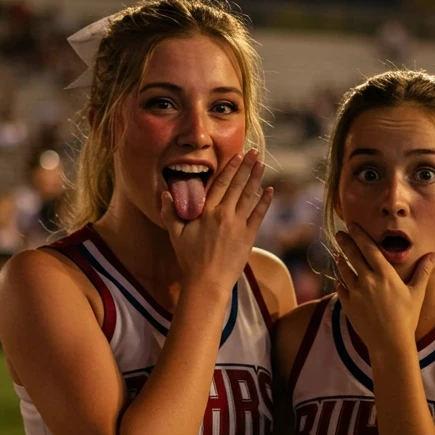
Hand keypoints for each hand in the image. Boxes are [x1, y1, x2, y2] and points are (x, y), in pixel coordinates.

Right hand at [159, 150, 272, 293]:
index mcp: (207, 212)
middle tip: (254, 152)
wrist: (207, 282)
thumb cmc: (189, 259)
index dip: (230, 168)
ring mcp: (238, 225)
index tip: (237, 155)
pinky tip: (269, 190)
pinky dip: (264, 202)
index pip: (221, 184)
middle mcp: (224, 214)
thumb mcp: (175, 234)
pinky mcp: (248, 237)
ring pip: (250, 196)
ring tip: (261, 164)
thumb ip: (169, 212)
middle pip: (238, 185)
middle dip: (246, 166)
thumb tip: (164, 193)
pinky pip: (259, 214)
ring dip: (256, 178)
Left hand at [334, 223, 434, 347]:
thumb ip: (422, 272)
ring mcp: (355, 293)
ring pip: (344, 271)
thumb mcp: (417, 293)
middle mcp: (367, 280)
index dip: (359, 235)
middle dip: (345, 242)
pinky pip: (340, 289)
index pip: (369, 248)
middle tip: (339, 233)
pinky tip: (340, 280)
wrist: (390, 343)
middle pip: (352, 255)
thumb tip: (434, 255)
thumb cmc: (407, 318)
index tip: (352, 225)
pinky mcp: (348, 305)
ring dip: (341, 261)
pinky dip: (340, 283)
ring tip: (339, 256)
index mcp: (384, 275)